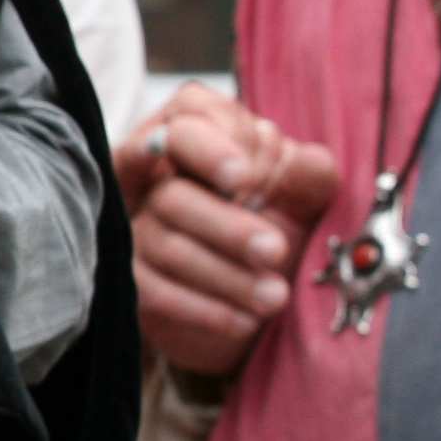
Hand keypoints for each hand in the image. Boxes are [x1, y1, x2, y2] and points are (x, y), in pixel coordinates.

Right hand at [120, 84, 338, 380]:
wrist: (249, 296)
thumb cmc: (271, 227)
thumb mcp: (297, 200)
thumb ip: (307, 178)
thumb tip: (313, 162)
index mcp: (195, 136)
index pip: (183, 121)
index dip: (208, 146)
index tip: (243, 175)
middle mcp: (150, 175)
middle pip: (174, 195)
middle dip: (228, 228)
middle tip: (275, 250)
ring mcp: (132, 227)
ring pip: (167, 247)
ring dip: (227, 276)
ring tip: (275, 296)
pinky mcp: (128, 277)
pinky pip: (156, 292)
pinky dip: (204, 308)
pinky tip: (244, 319)